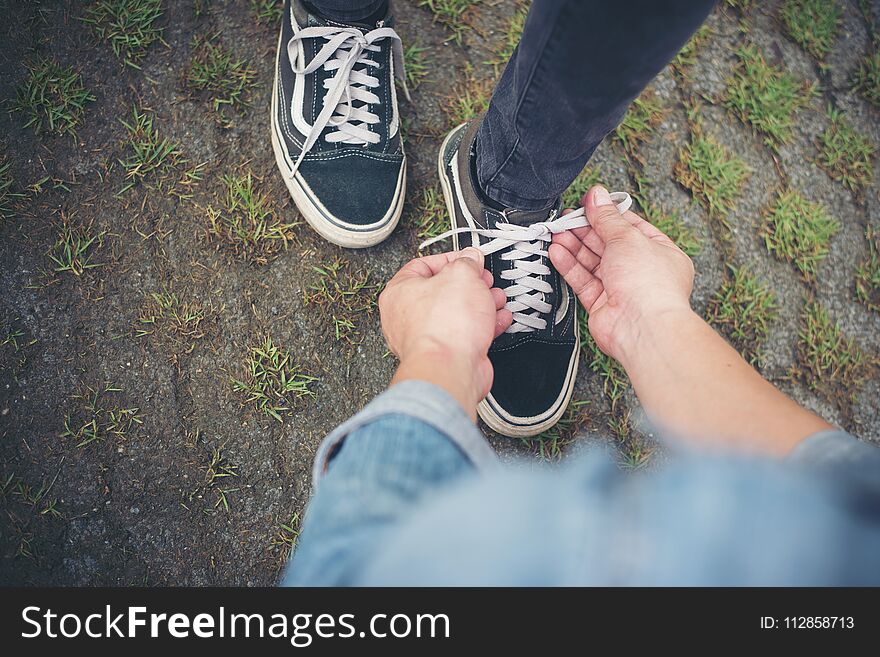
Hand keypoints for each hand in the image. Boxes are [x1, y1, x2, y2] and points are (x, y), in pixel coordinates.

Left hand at [379, 248, 511, 417]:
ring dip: (481, 304)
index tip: (469, 259)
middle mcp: (406, 316)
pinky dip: (483, 326)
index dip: (449, 259)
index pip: (422, 265)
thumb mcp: (462, 276)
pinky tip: (499, 319)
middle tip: (485, 280)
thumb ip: (467, 263)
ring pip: (456, 313)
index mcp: (399, 291)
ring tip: (497, 298)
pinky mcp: (444, 355)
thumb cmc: (445, 326)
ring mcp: (425, 338)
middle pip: (442, 290)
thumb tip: (471, 259)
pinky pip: (464, 334)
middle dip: (470, 284)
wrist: (450, 369)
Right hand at [549, 186, 694, 362]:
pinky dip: (570, 266)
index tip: (587, 205)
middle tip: (566, 218)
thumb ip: (607, 217)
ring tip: (557, 232)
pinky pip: (583, 280)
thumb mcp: (627, 237)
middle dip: (585, 230)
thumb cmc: (650, 285)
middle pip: (608, 244)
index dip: (607, 214)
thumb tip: (597, 196)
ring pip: (593, 262)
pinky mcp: (603, 304)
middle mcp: (641, 270)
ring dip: (574, 246)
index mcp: (659, 251)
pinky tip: (558, 252)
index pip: (629, 227)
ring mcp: (622, 288)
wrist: (642, 327)